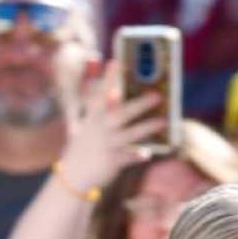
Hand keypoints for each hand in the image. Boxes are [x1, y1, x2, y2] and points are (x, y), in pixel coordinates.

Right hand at [59, 63, 162, 191]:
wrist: (73, 175)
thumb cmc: (85, 145)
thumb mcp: (86, 124)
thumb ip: (97, 105)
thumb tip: (112, 92)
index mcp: (93, 117)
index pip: (100, 93)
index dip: (107, 78)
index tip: (115, 62)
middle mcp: (100, 129)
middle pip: (122, 113)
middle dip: (140, 104)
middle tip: (158, 95)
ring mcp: (107, 145)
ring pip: (130, 134)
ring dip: (147, 127)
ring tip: (163, 122)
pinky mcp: (112, 162)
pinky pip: (127, 158)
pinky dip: (136, 155)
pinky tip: (147, 153)